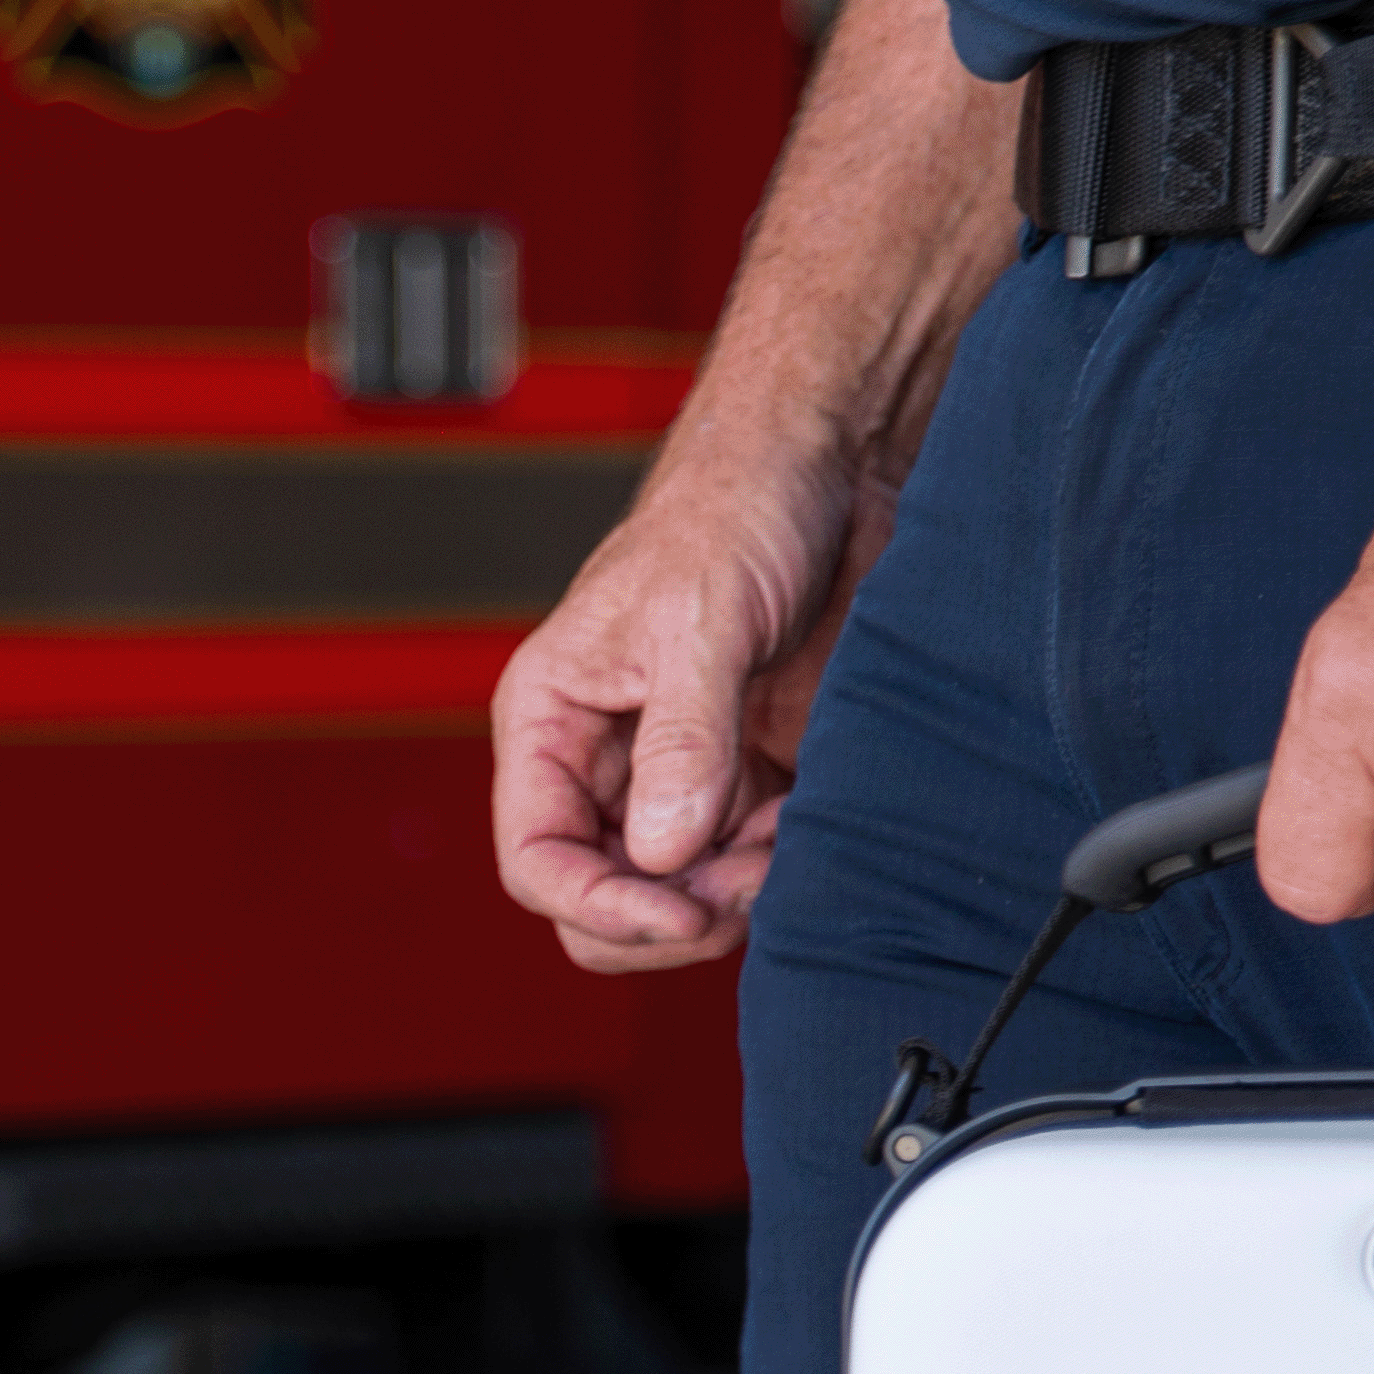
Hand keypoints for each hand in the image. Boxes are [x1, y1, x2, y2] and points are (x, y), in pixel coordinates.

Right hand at [490, 400, 895, 973]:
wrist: (836, 459)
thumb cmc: (739, 503)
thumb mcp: (699, 619)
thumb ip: (681, 740)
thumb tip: (661, 852)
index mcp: (554, 719)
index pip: (537, 860)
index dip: (597, 905)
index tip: (677, 914)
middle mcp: (608, 758)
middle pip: (602, 897)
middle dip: (668, 912)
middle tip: (742, 886)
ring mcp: (683, 773)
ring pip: (681, 893)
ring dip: (736, 895)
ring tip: (788, 841)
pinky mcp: (753, 775)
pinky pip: (749, 864)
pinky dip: (784, 867)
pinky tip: (813, 820)